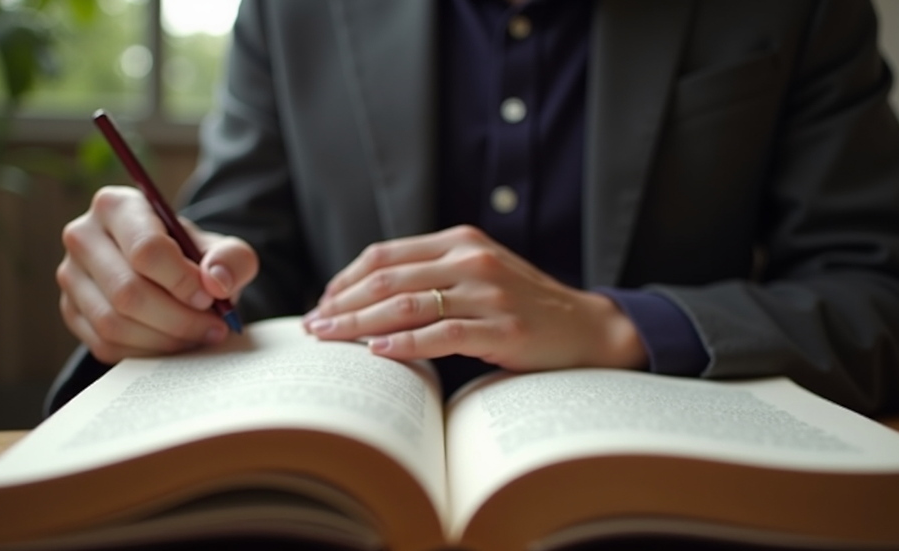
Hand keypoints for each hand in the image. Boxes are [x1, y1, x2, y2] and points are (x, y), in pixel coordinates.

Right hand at [56, 186, 258, 363]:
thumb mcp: (223, 250)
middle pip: (128, 292)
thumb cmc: (193, 257)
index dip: (182, 282)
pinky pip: (106, 345)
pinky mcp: (71, 311)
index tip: (210, 298)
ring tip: (199, 335)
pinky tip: (174, 343)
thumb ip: (232, 259)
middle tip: (213, 327)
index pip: (146, 250)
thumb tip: (216, 283)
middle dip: (179, 319)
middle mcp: (83, 236)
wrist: (169, 274)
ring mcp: (70, 276)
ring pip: (114, 323)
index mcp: (116, 206)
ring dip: (165, 339)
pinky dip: (147, 352)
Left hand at [304, 225, 646, 371]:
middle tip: (313, 325)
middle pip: (388, 279)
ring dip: (360, 323)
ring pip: (408, 305)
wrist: (585, 327)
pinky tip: (377, 351)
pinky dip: (405, 344)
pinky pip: (443, 335)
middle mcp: (472, 259)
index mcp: (460, 240)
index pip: (386, 254)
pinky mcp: (502, 329)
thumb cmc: (522, 303)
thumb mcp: (479, 272)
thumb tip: (368, 295)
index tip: (322, 301)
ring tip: (330, 338)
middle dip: (342, 303)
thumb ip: (433, 272)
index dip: (346, 278)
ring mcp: (489, 293)